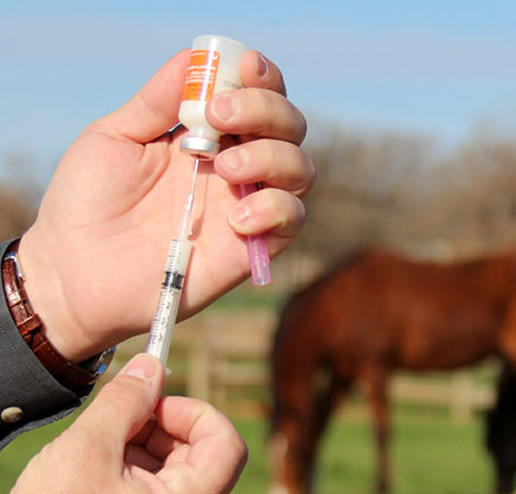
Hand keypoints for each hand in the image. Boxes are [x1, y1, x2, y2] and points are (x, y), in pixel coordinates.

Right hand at [0, 354, 246, 493]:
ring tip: (98, 444)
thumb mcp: (85, 451)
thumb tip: (150, 366)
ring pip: (171, 468)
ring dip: (140, 443)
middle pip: (198, 453)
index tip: (156, 402)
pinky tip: (92, 465)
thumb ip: (124, 402)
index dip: (196, 412)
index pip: (226, 445)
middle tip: (120, 416)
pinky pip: (149, 488)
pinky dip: (127, 465)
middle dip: (162, 424)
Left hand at [17, 49, 314, 360]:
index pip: (257, 95)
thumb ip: (157, 101)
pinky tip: (235, 217)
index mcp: (207, 134)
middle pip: (289, 126)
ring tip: (224, 168)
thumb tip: (194, 58)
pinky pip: (293, 219)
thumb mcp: (114, 137)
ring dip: (271, 157)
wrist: (75, 273)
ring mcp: (247, 205)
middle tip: (219, 117)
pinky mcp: (252, 247)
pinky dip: (275, 209)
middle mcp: (235, 166)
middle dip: (266, 110)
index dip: (261, 77)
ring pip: (300, 169)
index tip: (243, 67)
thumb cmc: (87, 203)